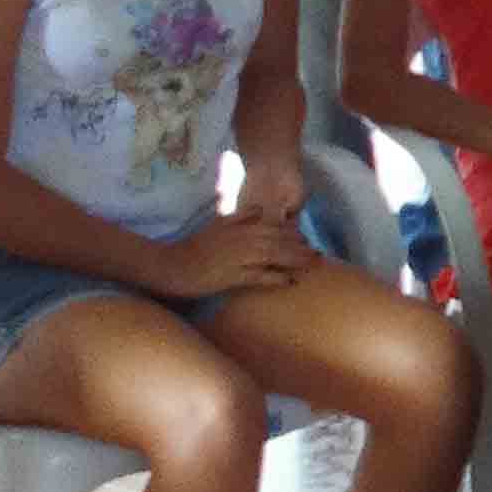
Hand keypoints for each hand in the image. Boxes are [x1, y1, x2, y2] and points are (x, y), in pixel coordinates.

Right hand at [159, 211, 321, 295]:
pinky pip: (259, 276)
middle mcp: (243, 240)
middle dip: (301, 248)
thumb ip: (239, 216)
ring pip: (274, 256)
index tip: (306, 240)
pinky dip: (275, 278)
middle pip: (279, 242)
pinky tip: (289, 282)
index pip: (273, 228)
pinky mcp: (232, 276)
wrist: (172, 265)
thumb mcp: (217, 224)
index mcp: (240, 227)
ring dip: (295, 261)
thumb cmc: (195, 247)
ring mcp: (238, 258)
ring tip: (312, 266)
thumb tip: (260, 210)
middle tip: (319, 255)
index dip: (292, 234)